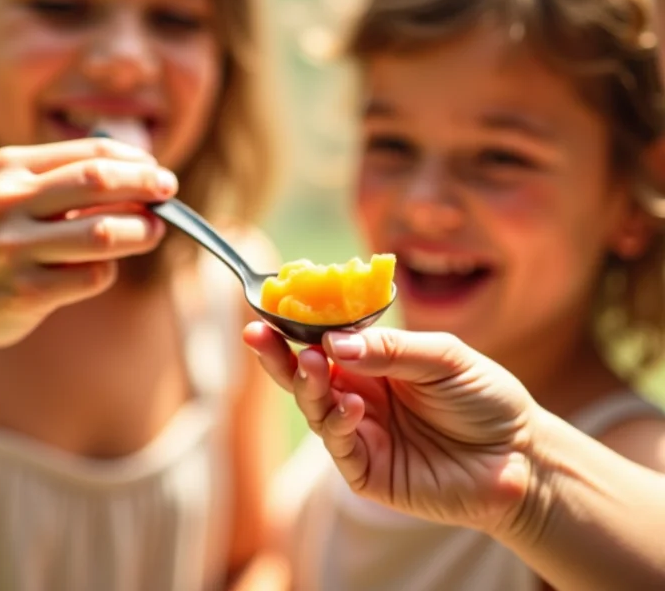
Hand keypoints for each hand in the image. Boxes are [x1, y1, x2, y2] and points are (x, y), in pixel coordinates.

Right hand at [0, 138, 175, 357]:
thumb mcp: (15, 196)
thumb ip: (68, 181)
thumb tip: (145, 177)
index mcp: (8, 168)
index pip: (91, 153)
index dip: (136, 161)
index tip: (159, 171)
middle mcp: (6, 202)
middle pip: (99, 182)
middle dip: (146, 185)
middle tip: (169, 192)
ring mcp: (13, 248)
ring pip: (103, 232)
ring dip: (142, 231)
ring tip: (155, 231)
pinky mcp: (25, 291)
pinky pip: (93, 276)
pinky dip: (109, 271)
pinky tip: (103, 269)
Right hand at [244, 323, 539, 537]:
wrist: (520, 457)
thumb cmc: (484, 397)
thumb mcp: (443, 357)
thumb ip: (391, 349)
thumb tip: (334, 342)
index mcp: (374, 362)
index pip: (326, 340)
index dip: (299, 325)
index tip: (273, 305)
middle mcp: (360, 394)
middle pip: (306, 373)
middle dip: (279, 354)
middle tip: (257, 332)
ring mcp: (361, 432)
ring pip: (315, 407)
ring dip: (307, 383)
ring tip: (312, 362)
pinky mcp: (367, 471)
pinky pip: (339, 445)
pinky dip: (336, 422)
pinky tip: (349, 405)